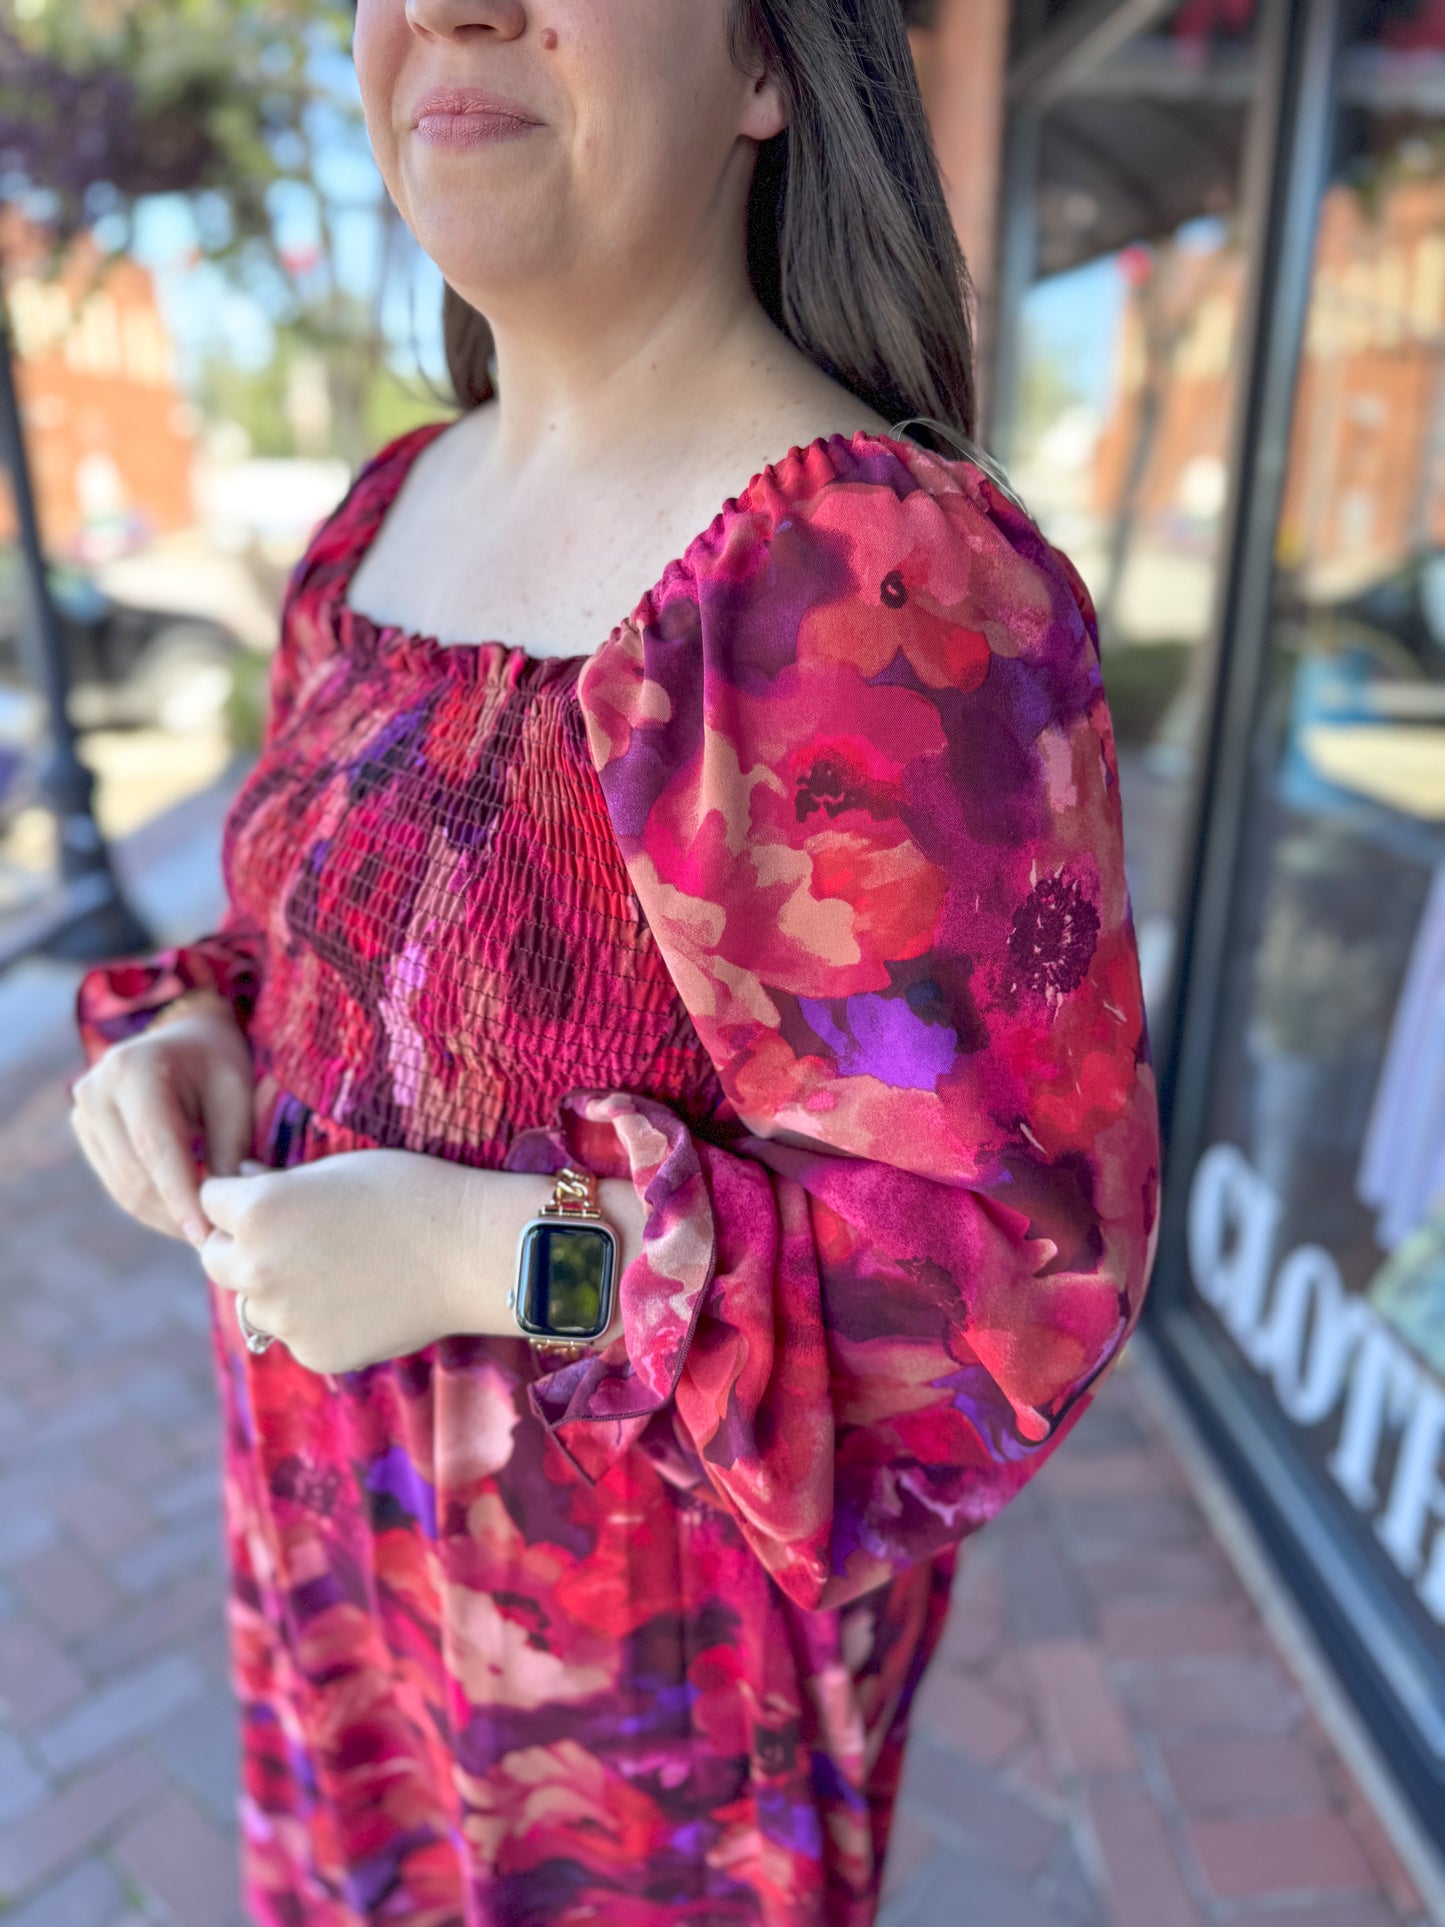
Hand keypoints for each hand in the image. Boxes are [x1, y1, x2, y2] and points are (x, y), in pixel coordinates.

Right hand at [69, 996, 254, 1246]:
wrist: (184, 1035)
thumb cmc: (217, 1060)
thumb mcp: (235, 1092)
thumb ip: (230, 1148)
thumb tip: (224, 1211)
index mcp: (134, 1071)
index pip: (156, 1149)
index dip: (181, 1197)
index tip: (204, 1237)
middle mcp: (96, 1091)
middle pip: (136, 1175)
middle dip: (177, 1213)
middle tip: (217, 1239)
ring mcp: (83, 1112)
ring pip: (124, 1187)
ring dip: (165, 1215)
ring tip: (205, 1229)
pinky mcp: (85, 1132)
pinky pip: (118, 1182)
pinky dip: (152, 1204)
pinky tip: (183, 1213)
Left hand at [198, 1153, 637, 1374]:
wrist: (471, 1252)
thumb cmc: (411, 1193)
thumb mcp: (335, 1170)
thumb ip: (278, 1186)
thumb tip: (244, 1185)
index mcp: (256, 1211)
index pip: (209, 1199)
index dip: (238, 1193)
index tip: (265, 1192)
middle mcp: (255, 1268)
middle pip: (216, 1259)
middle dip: (242, 1246)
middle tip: (291, 1237)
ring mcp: (283, 1318)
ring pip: (254, 1304)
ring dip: (276, 1288)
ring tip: (336, 1269)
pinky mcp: (314, 1353)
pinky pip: (296, 1335)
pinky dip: (316, 1320)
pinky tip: (362, 1299)